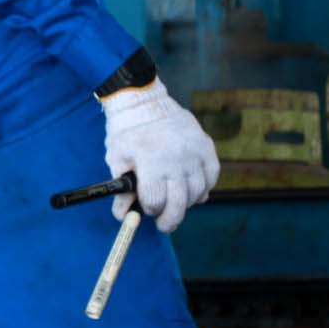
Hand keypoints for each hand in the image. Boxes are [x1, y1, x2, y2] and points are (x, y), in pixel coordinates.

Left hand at [100, 80, 218, 233]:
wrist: (144, 102)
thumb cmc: (126, 132)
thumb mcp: (116, 159)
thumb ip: (122, 189)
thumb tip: (124, 216)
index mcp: (151, 161)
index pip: (156, 199)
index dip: (150, 209)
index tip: (146, 211)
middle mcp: (177, 158)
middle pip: (180, 201)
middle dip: (171, 218)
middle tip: (165, 225)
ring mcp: (195, 153)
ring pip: (198, 192)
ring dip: (186, 202)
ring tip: (175, 202)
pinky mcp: (207, 148)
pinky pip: (211, 177)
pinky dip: (203, 188)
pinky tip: (191, 190)